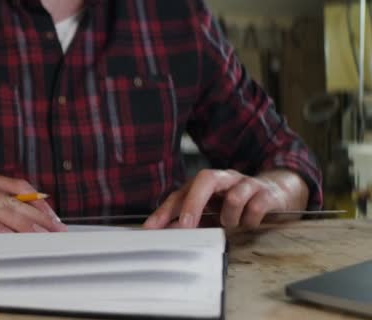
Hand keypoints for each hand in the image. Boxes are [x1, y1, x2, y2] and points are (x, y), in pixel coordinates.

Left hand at [143, 169, 308, 229]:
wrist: (277, 193)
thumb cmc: (237, 204)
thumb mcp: (211, 214)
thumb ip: (190, 222)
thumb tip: (166, 234)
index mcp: (204, 184)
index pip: (180, 194)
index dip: (164, 211)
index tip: (151, 228)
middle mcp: (223, 179)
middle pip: (204, 180)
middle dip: (193, 204)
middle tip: (186, 225)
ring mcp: (245, 183)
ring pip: (233, 196)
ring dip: (230, 217)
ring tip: (232, 225)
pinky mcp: (266, 193)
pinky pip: (256, 206)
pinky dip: (250, 221)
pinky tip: (250, 224)